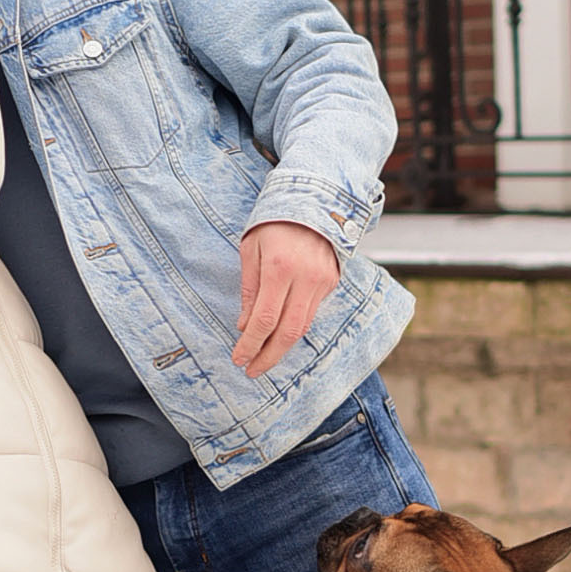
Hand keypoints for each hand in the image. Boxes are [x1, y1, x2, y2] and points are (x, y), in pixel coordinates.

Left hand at [233, 222, 340, 377]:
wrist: (314, 200)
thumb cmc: (274, 222)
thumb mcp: (250, 249)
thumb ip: (249, 289)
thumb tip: (245, 326)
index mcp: (279, 268)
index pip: (264, 319)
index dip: (250, 344)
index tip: (239, 359)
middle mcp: (305, 278)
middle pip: (288, 332)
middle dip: (269, 356)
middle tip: (252, 371)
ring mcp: (322, 281)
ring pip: (303, 327)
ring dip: (282, 347)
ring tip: (264, 359)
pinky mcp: (331, 282)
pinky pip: (311, 313)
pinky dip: (295, 327)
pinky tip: (280, 335)